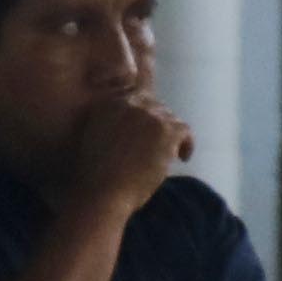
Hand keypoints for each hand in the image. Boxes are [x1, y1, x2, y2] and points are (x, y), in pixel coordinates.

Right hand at [59, 92, 189, 227]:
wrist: (103, 193)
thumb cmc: (97, 175)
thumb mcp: (95, 138)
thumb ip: (113, 122)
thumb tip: (135, 124)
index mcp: (109, 102)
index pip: (135, 88)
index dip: (146, 108)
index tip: (150, 124)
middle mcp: (129, 102)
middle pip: (155, 104)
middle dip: (158, 124)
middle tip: (158, 145)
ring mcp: (148, 115)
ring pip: (170, 118)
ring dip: (170, 136)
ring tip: (168, 155)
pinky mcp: (166, 130)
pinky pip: (184, 130)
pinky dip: (186, 144)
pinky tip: (182, 158)